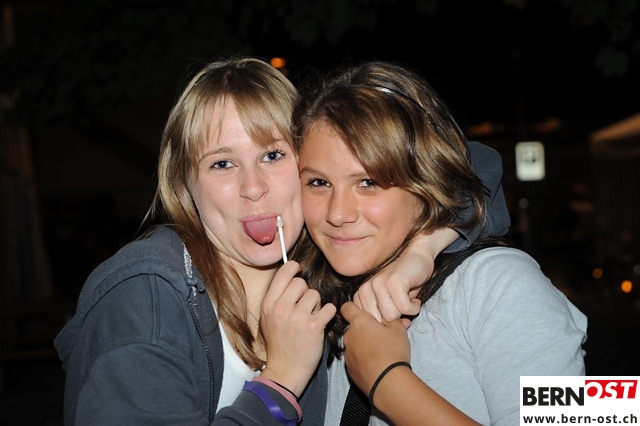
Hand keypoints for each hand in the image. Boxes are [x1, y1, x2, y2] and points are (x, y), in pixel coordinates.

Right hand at [259, 261, 335, 396]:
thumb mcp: (268, 318)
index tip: (298, 269)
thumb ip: (277, 297)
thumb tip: (290, 275)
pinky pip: (329, 308)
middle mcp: (281, 308)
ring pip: (315, 295)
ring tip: (310, 319)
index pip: (283, 273)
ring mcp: (297, 317)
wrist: (285, 370)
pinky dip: (328, 315)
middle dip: (306, 293)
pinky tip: (321, 323)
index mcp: (268, 304)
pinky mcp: (313, 326)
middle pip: (301, 283)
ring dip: (316, 306)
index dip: (293, 268)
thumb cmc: (279, 343)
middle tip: (304, 308)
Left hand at [341, 301, 409, 395]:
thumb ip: (390, 318)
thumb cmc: (393, 351)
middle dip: (364, 328)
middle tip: (380, 334)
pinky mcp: (349, 368)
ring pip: (354, 342)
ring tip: (380, 351)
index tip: (366, 312)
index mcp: (359, 322)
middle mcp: (349, 335)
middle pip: (353, 326)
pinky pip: (355, 357)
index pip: (347, 307)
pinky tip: (376, 363)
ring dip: (363, 343)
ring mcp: (347, 353)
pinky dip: (362, 358)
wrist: (387, 382)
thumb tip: (390, 314)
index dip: (355, 307)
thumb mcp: (398, 329)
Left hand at [353, 228, 457, 321]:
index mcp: (362, 295)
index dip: (384, 324)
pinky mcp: (393, 281)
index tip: (394, 315)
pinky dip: (414, 307)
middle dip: (394, 320)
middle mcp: (366, 289)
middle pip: (379, 322)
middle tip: (403, 307)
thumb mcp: (390, 303)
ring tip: (408, 301)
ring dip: (405, 313)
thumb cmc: (404, 284)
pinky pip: (404, 308)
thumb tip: (386, 336)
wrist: (418, 259)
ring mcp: (378, 284)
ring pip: (391, 315)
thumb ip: (383, 317)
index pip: (367, 322)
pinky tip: (414, 298)